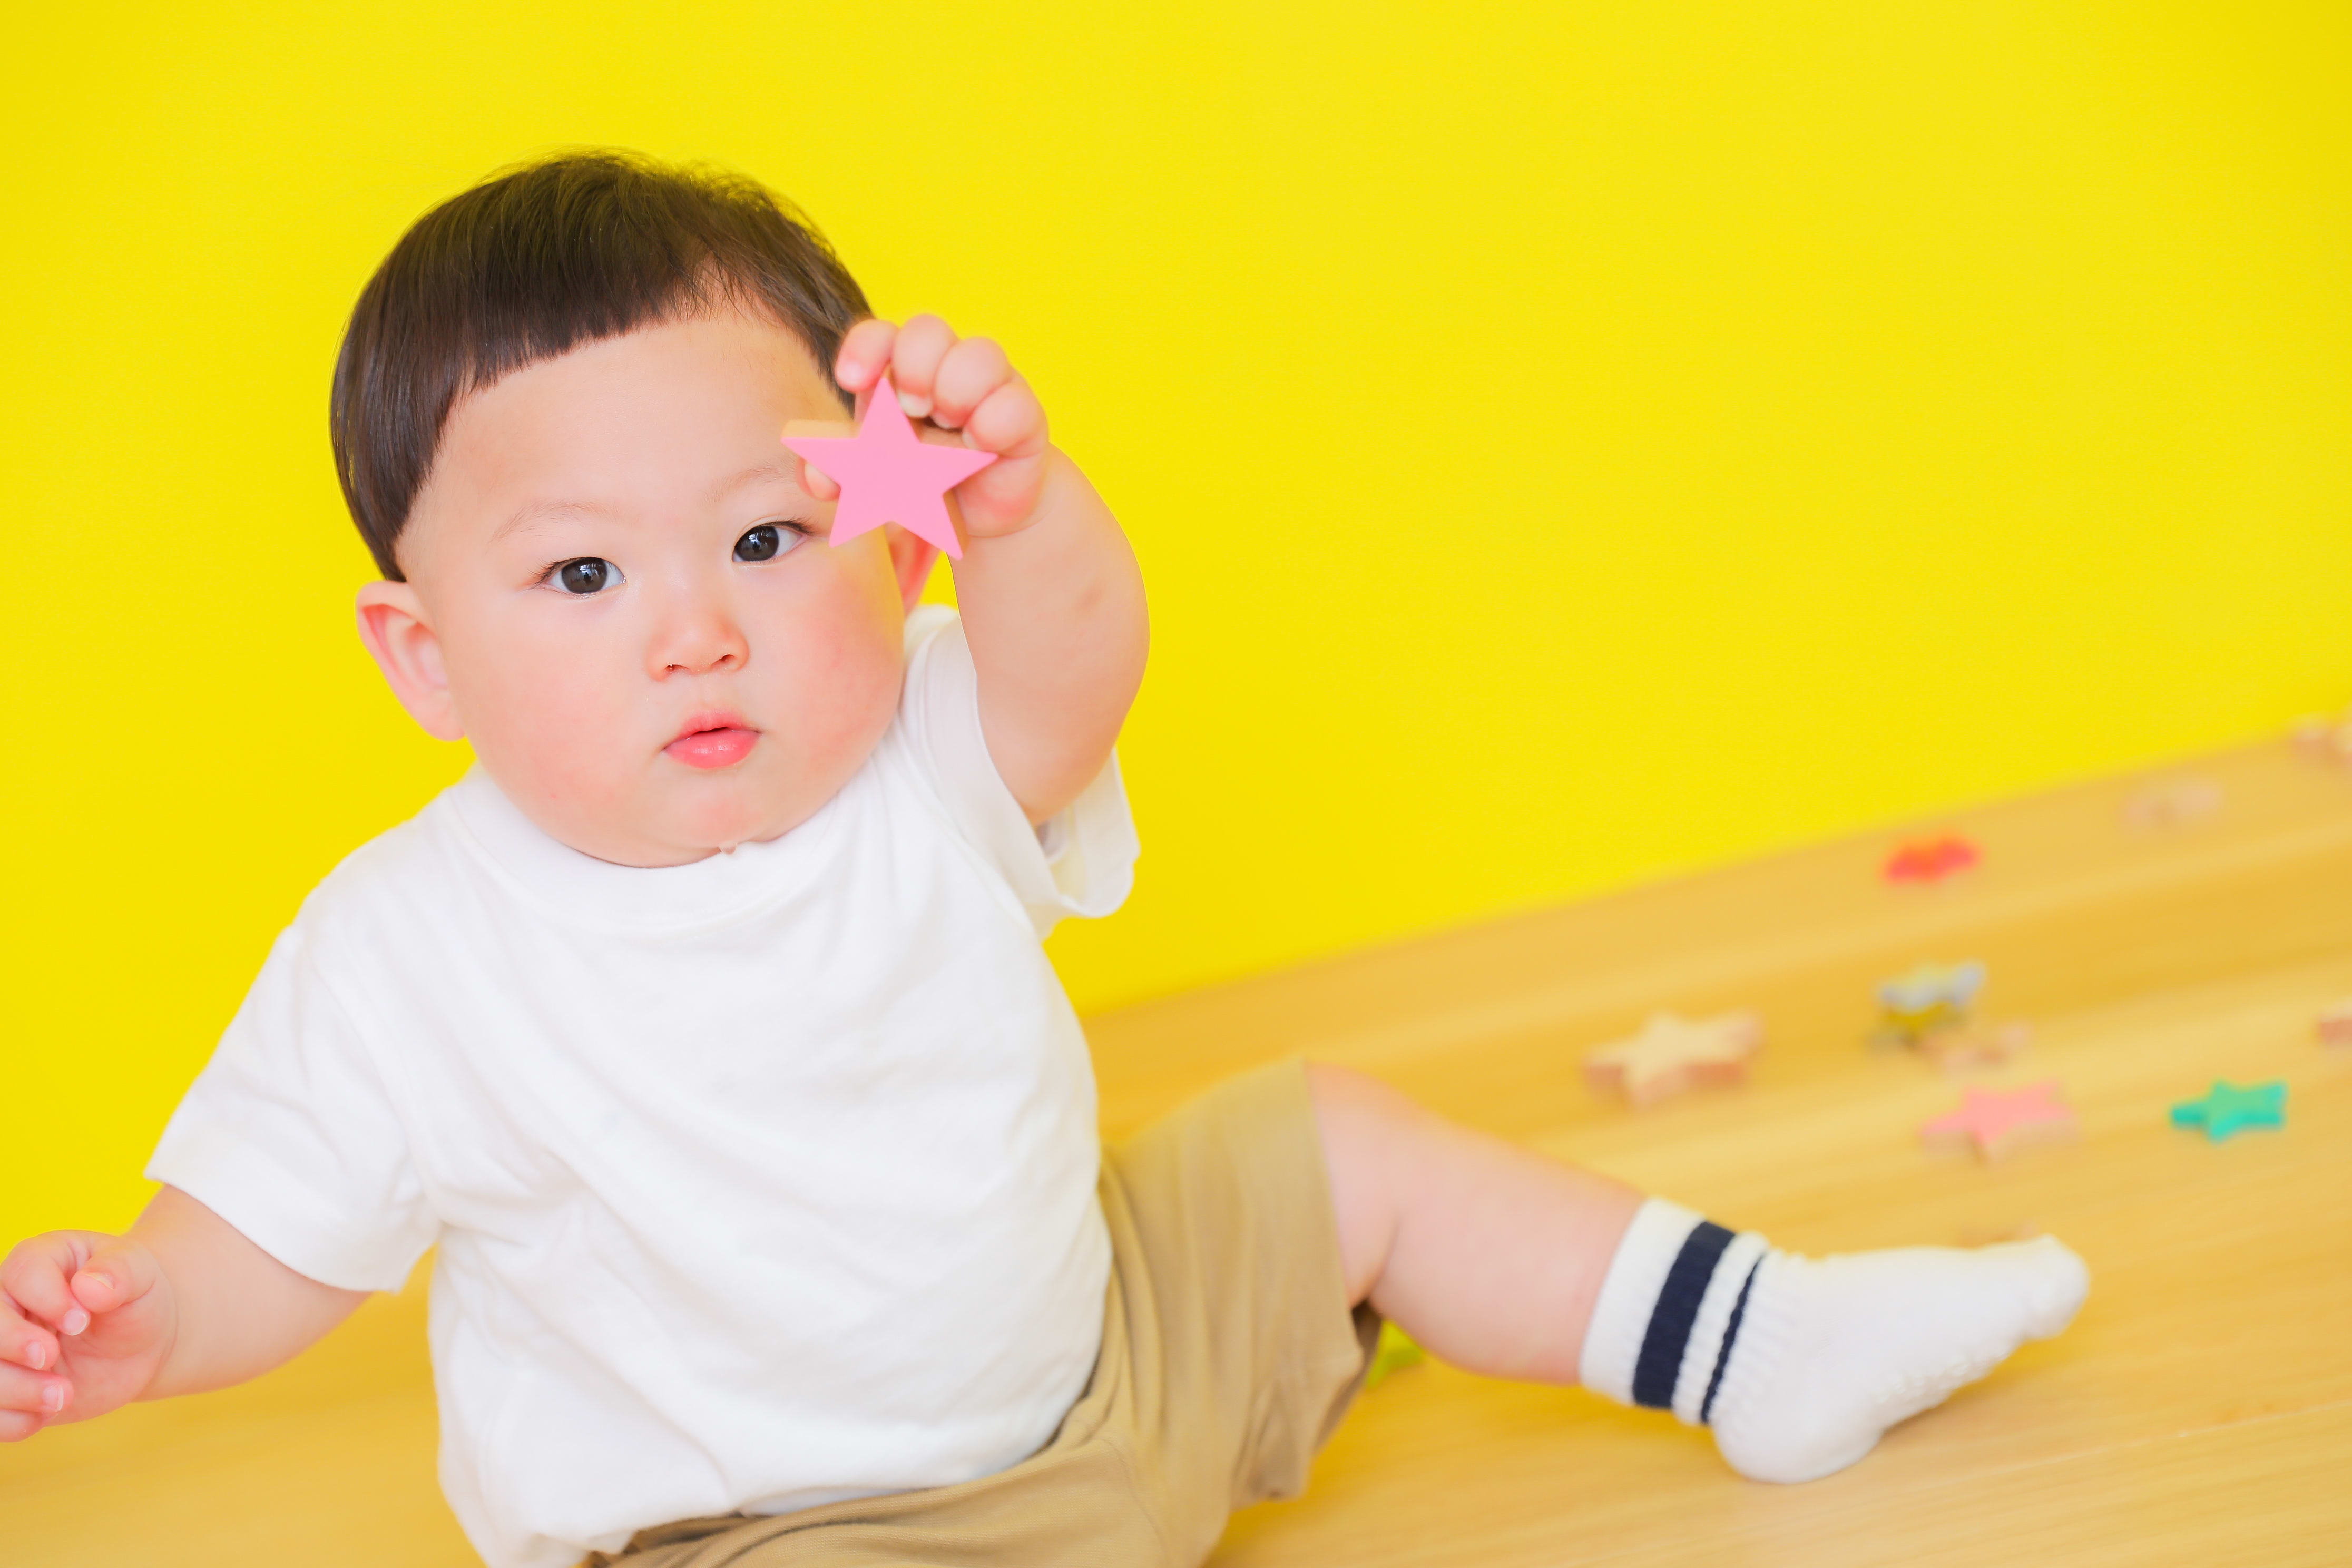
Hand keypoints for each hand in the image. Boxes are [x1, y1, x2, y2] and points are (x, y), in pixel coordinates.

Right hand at [0, 1230, 176, 1438]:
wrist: (139, 1342)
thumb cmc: (135, 1297)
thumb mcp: (140, 1275)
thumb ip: (119, 1272)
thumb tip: (90, 1287)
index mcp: (37, 1262)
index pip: (20, 1273)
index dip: (46, 1300)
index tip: (82, 1320)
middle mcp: (7, 1304)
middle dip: (13, 1346)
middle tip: (52, 1358)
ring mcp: (2, 1349)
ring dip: (16, 1390)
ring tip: (63, 1395)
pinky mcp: (7, 1388)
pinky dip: (14, 1421)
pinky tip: (47, 1413)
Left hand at [813, 315, 1053, 541]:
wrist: (977, 512)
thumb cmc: (920, 477)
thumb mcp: (873, 475)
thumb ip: (840, 471)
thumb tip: (816, 475)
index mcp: (898, 372)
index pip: (880, 335)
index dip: (865, 348)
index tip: (851, 381)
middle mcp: (944, 366)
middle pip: (928, 329)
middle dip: (914, 369)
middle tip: (912, 410)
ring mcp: (988, 385)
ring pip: (980, 353)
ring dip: (956, 393)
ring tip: (951, 428)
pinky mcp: (1023, 415)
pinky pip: (1014, 403)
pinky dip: (992, 425)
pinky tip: (981, 446)